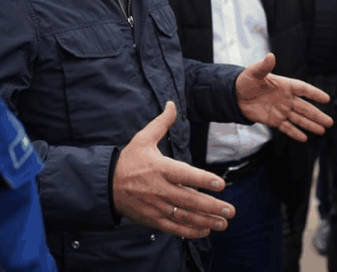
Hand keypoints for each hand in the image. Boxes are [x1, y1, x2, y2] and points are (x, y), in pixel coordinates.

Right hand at [112, 101, 234, 238]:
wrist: (106, 185)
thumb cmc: (128, 161)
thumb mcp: (143, 138)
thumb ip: (161, 123)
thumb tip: (172, 104)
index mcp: (159, 168)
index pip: (184, 175)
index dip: (203, 180)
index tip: (221, 184)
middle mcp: (159, 189)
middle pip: (189, 199)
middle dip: (211, 206)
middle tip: (230, 209)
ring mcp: (156, 206)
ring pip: (184, 216)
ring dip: (206, 220)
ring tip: (224, 222)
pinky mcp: (152, 219)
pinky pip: (174, 228)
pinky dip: (190, 231)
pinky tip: (205, 230)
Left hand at [235, 53, 333, 141]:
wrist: (234, 95)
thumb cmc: (245, 81)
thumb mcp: (254, 73)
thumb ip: (264, 66)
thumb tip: (270, 56)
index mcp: (285, 85)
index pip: (303, 89)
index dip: (314, 94)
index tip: (326, 99)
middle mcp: (286, 99)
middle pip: (305, 108)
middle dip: (317, 115)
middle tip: (330, 122)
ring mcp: (281, 110)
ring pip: (299, 119)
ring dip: (311, 124)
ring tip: (323, 130)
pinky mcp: (274, 120)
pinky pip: (287, 128)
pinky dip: (295, 133)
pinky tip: (304, 138)